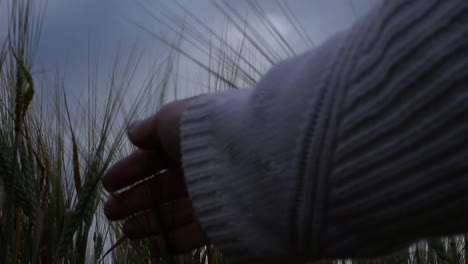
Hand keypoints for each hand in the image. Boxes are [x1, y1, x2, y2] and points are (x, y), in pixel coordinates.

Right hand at [102, 97, 209, 255]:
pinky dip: (176, 239)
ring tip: (126, 230)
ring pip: (176, 211)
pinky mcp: (223, 217)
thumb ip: (150, 127)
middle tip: (110, 211)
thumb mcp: (172, 119)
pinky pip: (197, 232)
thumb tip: (132, 132)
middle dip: (135, 199)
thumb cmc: (204, 130)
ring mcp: (212, 194)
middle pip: (163, 187)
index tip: (108, 183)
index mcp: (187, 143)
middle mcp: (200, 168)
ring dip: (150, 222)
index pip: (155, 158)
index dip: (130, 170)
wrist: (248, 153)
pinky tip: (155, 244)